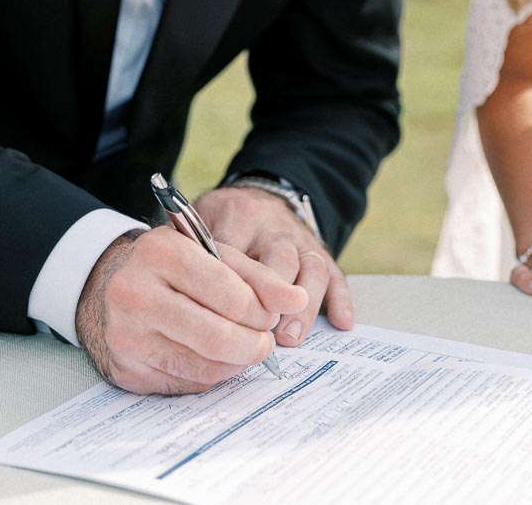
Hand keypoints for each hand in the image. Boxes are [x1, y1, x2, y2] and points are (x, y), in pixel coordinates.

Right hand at [74, 226, 307, 394]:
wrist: (107, 287)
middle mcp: (135, 294)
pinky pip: (187, 383)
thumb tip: (298, 301)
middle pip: (218, 337)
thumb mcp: (212, 255)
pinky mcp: (126, 370)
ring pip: (206, 366)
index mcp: (160, 252)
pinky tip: (210, 356)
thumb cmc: (171, 268)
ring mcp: (126, 336)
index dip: (262, 311)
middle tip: (263, 340)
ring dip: (237, 361)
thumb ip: (258, 276)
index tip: (270, 313)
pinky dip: (211, 373)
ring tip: (241, 345)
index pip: (231, 296)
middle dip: (255, 344)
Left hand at [192, 186, 352, 345]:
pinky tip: (341, 322)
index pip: (237, 252)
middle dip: (275, 296)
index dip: (235, 287)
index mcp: (239, 216)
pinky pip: (336, 274)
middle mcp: (274, 228)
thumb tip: (189, 296)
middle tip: (265, 331)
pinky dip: (340, 300)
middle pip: (281, 258)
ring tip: (290, 337)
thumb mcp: (200, 222)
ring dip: (304, 305)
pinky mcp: (321, 253)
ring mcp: (301, 240)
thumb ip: (195, 253)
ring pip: (312, 267)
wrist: (258, 194)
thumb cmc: (222, 219)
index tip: (226, 316)